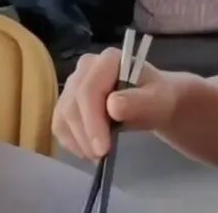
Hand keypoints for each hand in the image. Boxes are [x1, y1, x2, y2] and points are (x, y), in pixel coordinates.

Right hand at [52, 47, 177, 160]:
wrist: (151, 101)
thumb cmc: (155, 98)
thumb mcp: (157, 101)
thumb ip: (139, 102)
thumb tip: (113, 105)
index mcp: (109, 60)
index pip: (89, 90)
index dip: (92, 120)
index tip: (103, 148)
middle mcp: (86, 67)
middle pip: (73, 104)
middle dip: (86, 135)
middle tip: (102, 156)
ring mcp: (74, 83)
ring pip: (64, 115)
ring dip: (79, 141)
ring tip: (99, 156)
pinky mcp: (67, 101)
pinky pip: (60, 124)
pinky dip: (73, 142)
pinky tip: (89, 151)